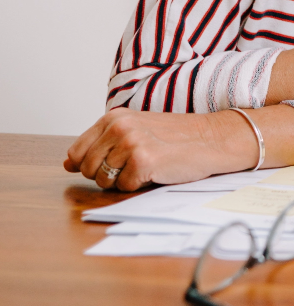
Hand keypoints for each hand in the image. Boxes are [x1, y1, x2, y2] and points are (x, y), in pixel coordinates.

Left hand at [63, 108, 255, 191]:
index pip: (76, 152)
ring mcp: (131, 143)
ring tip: (146, 166)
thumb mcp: (135, 131)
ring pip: (103, 180)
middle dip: (107, 175)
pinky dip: (138, 185)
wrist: (213, 139)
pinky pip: (123, 187)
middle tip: (135, 164)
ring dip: (123, 180)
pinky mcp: (143, 161)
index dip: (91, 164)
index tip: (114, 161)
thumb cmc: (176, 137)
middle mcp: (119, 127)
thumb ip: (100, 144)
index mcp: (114, 117)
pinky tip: (156, 171)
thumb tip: (68, 163)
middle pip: (87, 169)